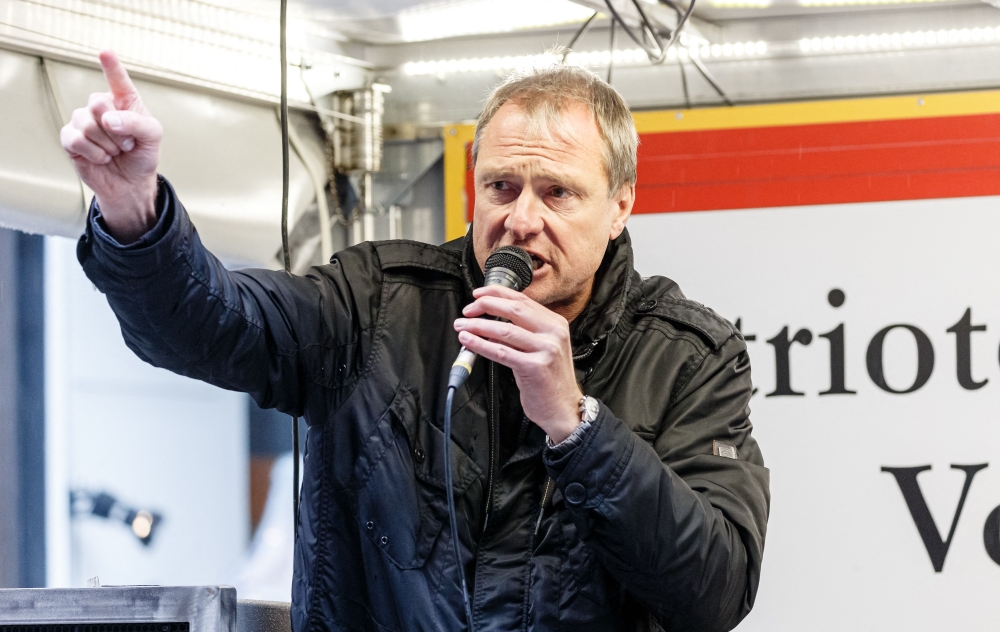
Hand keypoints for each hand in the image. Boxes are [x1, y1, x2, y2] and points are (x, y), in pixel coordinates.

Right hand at [60, 50, 162, 242]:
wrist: (129, 183)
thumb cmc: (142, 155)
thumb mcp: (152, 137)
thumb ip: (136, 122)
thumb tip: (107, 119)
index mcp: (124, 101)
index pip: (117, 80)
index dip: (111, 66)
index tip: (105, 52)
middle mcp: (101, 106)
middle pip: (97, 103)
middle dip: (117, 129)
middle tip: (126, 143)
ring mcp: (83, 120)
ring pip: (87, 124)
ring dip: (107, 145)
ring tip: (115, 151)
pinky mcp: (70, 138)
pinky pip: (76, 139)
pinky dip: (94, 153)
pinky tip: (101, 158)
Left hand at [454, 285, 582, 442]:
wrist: (564, 408)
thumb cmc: (550, 379)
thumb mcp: (543, 348)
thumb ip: (523, 332)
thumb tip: (491, 321)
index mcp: (555, 323)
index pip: (523, 300)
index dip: (497, 294)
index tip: (478, 295)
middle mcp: (553, 333)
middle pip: (514, 310)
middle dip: (486, 306)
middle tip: (468, 310)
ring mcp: (546, 349)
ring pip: (505, 330)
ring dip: (478, 326)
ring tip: (462, 326)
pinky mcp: (535, 367)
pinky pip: (502, 352)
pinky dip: (481, 345)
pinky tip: (469, 342)